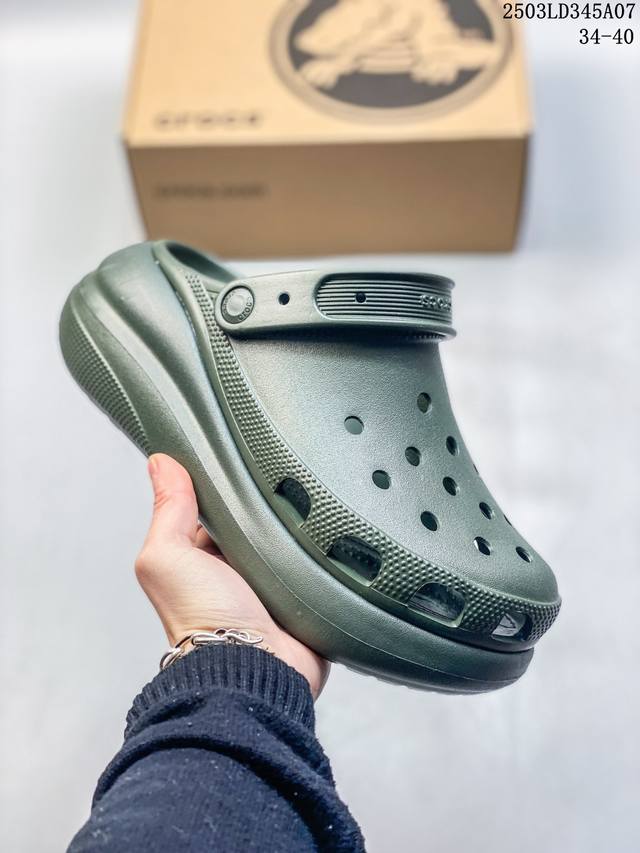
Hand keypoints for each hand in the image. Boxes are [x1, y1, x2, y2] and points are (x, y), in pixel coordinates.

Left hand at [135, 454, 328, 698]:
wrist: (255, 668)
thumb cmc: (204, 620)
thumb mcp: (169, 557)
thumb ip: (168, 510)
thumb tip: (160, 462)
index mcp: (202, 558)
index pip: (216, 508)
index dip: (225, 485)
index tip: (239, 454)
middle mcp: (237, 571)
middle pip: (257, 522)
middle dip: (268, 503)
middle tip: (284, 474)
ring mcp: (274, 584)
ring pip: (290, 540)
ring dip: (298, 527)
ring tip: (312, 499)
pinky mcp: (306, 597)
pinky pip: (318, 563)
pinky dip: (323, 551)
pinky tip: (330, 531)